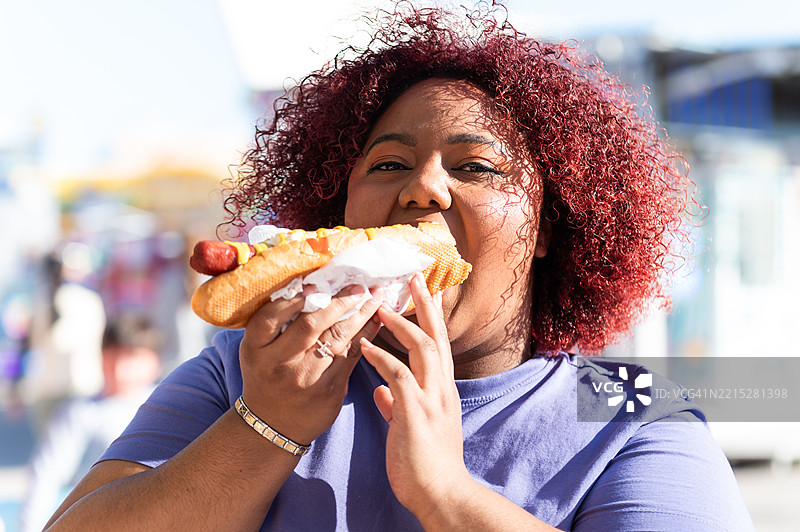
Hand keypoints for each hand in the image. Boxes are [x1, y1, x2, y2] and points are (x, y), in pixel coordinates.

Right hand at [240, 285, 382, 444]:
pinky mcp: (328, 390)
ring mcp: (304, 379)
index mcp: (256, 349)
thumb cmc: (268, 376)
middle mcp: (278, 364)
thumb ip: (276, 324)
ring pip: (337, 337)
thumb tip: (312, 287)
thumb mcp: (258, 351)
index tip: (316, 283)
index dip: (295, 298)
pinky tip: (376, 320)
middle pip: (310, 325)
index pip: (272, 316)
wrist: (272, 425)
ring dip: (360, 313)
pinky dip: (366, 334)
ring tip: (375, 297)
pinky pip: (351, 355)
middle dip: (339, 301)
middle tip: (359, 285)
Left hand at [359, 273, 468, 518]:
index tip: (423, 292)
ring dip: (401, 325)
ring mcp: (432, 398)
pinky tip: (364, 347)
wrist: (441, 494)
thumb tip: (382, 393)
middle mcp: (442, 388)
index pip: (438, 344)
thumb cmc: (427, 464)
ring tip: (380, 307)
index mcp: (441, 390)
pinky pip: (399, 375)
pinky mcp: (417, 412)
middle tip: (414, 277)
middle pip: (437, 336)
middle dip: (426, 305)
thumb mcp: (414, 427)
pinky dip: (382, 358)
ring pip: (424, 348)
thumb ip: (398, 405)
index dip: (430, 317)